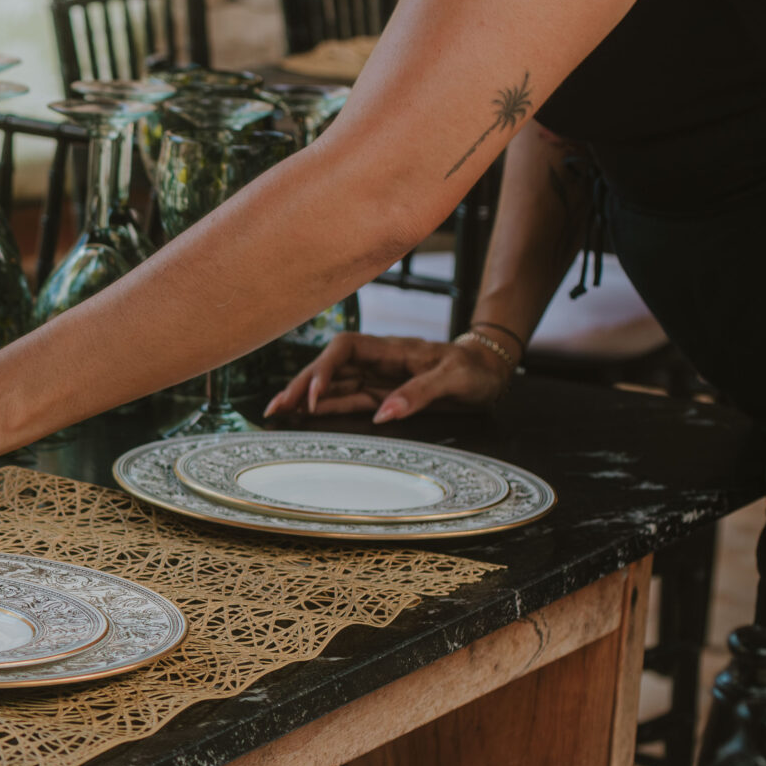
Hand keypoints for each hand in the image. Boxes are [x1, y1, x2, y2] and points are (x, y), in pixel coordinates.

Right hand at [265, 333, 513, 423]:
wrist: (491, 372)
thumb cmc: (474, 369)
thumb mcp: (453, 379)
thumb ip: (418, 394)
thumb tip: (381, 415)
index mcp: (390, 349)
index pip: (343, 350)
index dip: (323, 370)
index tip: (313, 396)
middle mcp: (377, 362)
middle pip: (329, 369)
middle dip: (300, 385)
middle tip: (275, 408)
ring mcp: (377, 380)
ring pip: (332, 387)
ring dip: (305, 399)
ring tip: (277, 413)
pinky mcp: (381, 397)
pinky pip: (347, 402)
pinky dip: (324, 409)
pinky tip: (303, 416)